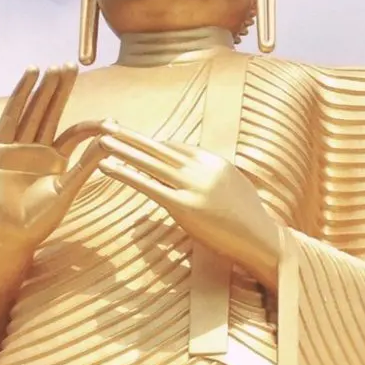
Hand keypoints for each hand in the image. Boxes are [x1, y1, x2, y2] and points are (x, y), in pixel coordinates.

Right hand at [0, 66, 103, 251]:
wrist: (9, 235)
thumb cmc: (39, 220)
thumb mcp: (67, 190)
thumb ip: (86, 165)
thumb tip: (111, 142)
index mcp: (56, 160)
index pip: (75, 132)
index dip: (92, 124)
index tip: (111, 120)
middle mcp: (37, 149)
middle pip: (52, 111)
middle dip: (61, 89)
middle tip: (72, 64)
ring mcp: (17, 146)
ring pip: (33, 109)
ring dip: (43, 88)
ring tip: (53, 66)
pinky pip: (11, 115)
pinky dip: (20, 95)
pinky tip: (29, 76)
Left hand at [99, 124, 280, 289]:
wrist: (262, 239)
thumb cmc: (249, 219)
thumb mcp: (234, 187)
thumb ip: (213, 176)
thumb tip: (196, 173)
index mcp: (214, 162)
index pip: (177, 148)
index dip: (153, 144)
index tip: (135, 139)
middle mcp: (202, 169)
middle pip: (159, 149)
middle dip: (132, 137)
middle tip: (109, 124)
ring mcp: (193, 187)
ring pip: (150, 163)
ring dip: (123, 150)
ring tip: (102, 141)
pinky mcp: (184, 207)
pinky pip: (148, 186)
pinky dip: (125, 174)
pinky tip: (107, 167)